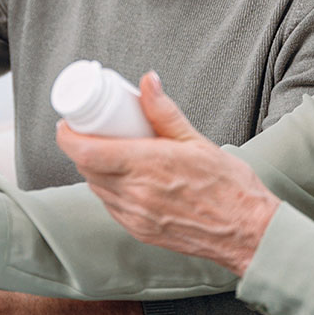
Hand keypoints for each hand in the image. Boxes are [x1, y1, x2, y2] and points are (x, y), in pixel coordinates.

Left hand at [57, 72, 278, 277]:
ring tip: (106, 150)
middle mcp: (136, 194)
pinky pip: (111, 206)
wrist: (247, 233)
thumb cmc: (229, 186)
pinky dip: (109, 189)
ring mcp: (136, 217)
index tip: (66, 124)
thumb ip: (165, 111)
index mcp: (148, 166)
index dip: (68, 137)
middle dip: (80, 148)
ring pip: (97, 188)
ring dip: (94, 169)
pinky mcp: (141, 232)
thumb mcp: (196, 140)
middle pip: (87, 169)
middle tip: (88, 130)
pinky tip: (123, 177)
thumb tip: (146, 81)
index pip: (88, 153)